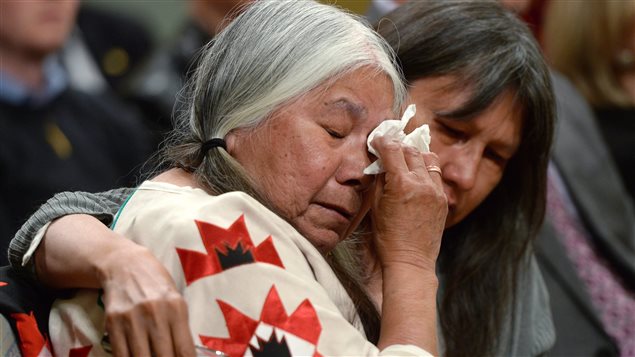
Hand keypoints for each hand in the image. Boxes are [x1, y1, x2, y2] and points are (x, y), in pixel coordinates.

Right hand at [97, 240, 194, 356]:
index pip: (184, 349)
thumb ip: (180, 327)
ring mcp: (132, 319)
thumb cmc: (156, 283)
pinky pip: (121, 354)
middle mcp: (155, 314)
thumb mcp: (176, 300)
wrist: (125, 265)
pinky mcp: (112, 322)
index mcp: (176, 308)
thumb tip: (185, 356)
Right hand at [369, 136, 446, 271]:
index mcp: (401, 184)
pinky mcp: (443, 199)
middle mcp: (422, 183)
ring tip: (405, 160)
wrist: (410, 261)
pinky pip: (436, 175)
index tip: (377, 140)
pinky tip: (416, 176)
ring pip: (427, 158)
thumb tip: (381, 162)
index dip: (382, 141)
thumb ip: (380, 180)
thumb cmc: (387, 238)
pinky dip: (425, 170)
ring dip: (414, 155)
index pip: (392, 149)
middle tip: (388, 149)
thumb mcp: (376, 206)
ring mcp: (436, 191)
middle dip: (398, 146)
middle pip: (411, 150)